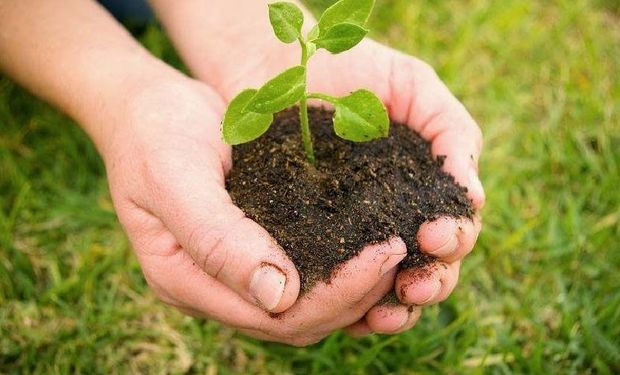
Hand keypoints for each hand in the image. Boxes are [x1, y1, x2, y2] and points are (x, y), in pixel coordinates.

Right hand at [103, 77, 412, 344]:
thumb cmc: (153, 135)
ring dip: (354, 285)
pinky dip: (341, 263)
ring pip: (306, 304)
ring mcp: (234, 269)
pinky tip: (370, 239)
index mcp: (186, 281)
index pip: (273, 317)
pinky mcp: (254, 244)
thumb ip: (217, 239)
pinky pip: (304, 269)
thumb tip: (278, 296)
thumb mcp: (175, 178)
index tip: (383, 254)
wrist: (148, 107)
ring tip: (396, 248)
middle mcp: (214, 286)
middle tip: (399, 249)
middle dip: (354, 293)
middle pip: (296, 319)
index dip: (334, 296)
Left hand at [214, 40, 484, 335]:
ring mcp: (355, 233)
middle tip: (415, 283)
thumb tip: (474, 197)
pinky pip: (339, 285)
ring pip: (388, 287)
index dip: (453, 239)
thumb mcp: (412, 87)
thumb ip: (451, 132)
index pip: (454, 227)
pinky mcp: (315, 243)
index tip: (434, 235)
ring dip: (396, 307)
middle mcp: (395, 216)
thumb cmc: (349, 67)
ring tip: (385, 311)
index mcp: (424, 186)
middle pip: (429, 267)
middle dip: (430, 281)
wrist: (279, 64)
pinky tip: (352, 315)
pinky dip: (350, 305)